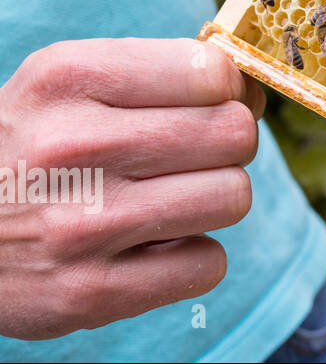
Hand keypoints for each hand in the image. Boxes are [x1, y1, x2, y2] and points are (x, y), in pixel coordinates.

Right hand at [0, 38, 263, 339]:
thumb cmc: (32, 146)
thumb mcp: (71, 84)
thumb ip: (163, 74)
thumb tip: (255, 91)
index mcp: (68, 78)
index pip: (212, 72)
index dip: (227, 89)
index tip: (208, 103)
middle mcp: (72, 146)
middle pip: (234, 134)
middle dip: (228, 144)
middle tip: (192, 156)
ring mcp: (80, 224)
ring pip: (233, 197)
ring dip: (214, 200)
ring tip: (169, 199)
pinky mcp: (90, 292)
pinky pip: (208, 264)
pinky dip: (192, 258)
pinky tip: (151, 247)